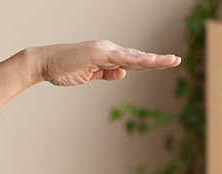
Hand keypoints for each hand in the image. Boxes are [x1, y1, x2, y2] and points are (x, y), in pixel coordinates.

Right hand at [31, 40, 179, 86]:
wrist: (44, 63)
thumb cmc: (63, 69)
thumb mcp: (88, 76)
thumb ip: (106, 74)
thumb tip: (124, 74)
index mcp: (107, 56)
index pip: (132, 61)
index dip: (149, 63)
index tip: (165, 64)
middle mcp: (108, 50)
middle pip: (137, 57)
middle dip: (157, 60)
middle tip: (176, 60)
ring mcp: (104, 50)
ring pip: (133, 56)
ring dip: (152, 59)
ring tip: (170, 61)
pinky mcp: (98, 53)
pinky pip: (120, 57)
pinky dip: (135, 59)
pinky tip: (148, 61)